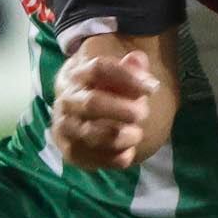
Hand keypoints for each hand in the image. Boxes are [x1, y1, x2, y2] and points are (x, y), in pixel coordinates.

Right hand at [50, 41, 163, 170]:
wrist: (74, 116)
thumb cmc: (101, 91)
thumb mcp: (113, 75)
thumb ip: (129, 67)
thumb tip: (138, 59)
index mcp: (76, 75)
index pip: (99, 69)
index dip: (128, 77)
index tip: (152, 87)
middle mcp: (66, 100)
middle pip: (92, 103)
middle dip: (123, 109)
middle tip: (143, 113)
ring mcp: (65, 128)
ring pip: (92, 134)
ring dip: (121, 136)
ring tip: (137, 134)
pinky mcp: (70, 152)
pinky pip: (94, 158)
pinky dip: (116, 157)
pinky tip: (128, 151)